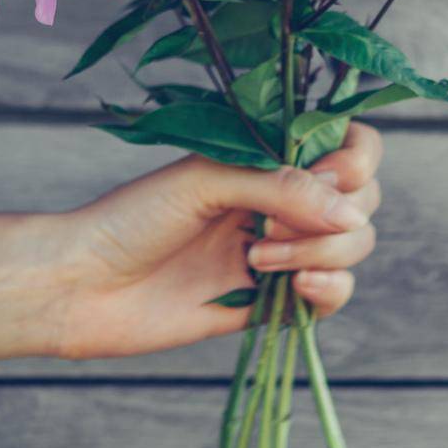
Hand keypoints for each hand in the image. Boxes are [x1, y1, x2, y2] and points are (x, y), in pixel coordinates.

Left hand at [51, 123, 382, 359]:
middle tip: (269, 227)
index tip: (324, 176)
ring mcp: (283, 251)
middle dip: (333, 214)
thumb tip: (351, 214)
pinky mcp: (275, 302)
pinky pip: (334, 295)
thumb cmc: (131, 218)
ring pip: (354, 246)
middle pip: (363, 198)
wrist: (84, 286)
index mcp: (267, 157)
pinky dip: (331, 290)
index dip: (355, 160)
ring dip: (323, 252)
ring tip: (259, 260)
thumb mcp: (204, 181)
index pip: (351, 145)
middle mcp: (282, 200)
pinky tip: (298, 287)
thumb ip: (279, 187)